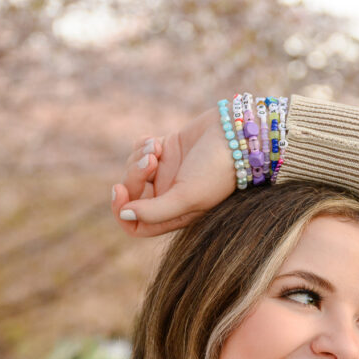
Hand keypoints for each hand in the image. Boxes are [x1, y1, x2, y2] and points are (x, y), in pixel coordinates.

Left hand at [111, 108, 236, 237]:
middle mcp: (169, 197)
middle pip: (132, 194)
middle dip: (134, 175)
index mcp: (175, 215)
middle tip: (151, 160)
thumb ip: (154, 212)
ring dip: (139, 157)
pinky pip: (140, 150)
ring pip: (133, 169)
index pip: (136, 225)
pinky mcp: (168, 150)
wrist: (239, 134)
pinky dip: (143, 145)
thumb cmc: (217, 170)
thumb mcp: (187, 197)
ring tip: (157, 148)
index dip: (121, 211)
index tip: (119, 190)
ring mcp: (168, 173)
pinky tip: (158, 142)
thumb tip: (124, 215)